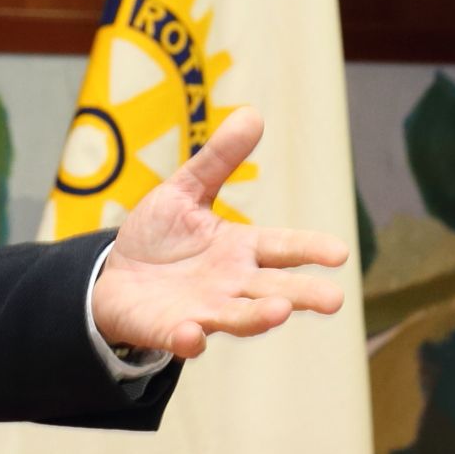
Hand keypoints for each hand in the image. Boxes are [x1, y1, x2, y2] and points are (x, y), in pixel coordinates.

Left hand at [90, 109, 346, 359]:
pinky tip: (194, 336)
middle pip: (272, 290)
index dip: (309, 250)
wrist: (114, 278)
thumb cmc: (158, 237)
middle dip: (301, 295)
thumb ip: (218, 160)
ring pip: (236, 317)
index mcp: (240, 249)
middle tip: (334, 300)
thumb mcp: (185, 190)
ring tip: (278, 313)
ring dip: (255, 318)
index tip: (340, 253)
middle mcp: (229, 284)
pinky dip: (189, 340)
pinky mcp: (169, 329)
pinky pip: (181, 338)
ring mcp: (202, 310)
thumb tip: (252, 113)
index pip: (281, 248)